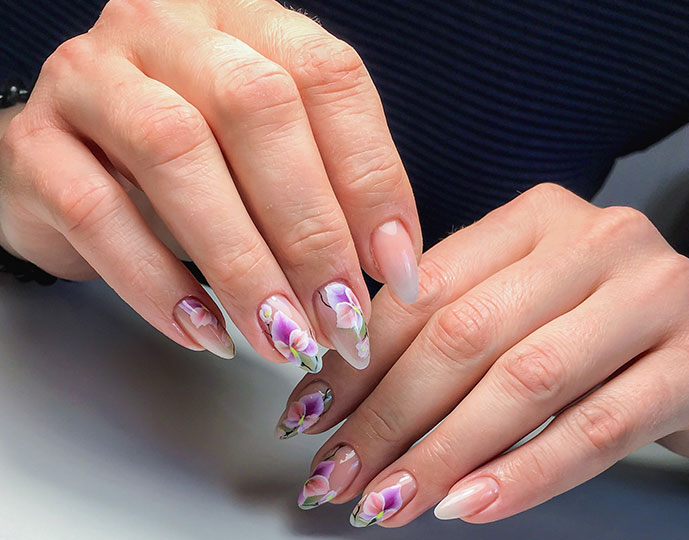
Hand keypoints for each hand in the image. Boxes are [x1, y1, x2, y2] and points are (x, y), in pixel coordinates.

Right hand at [0, 0, 421, 369]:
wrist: (69, 163)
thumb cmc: (189, 162)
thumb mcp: (265, 153)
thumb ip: (328, 185)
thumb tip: (389, 266)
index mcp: (244, 21)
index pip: (327, 76)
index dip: (372, 177)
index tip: (394, 268)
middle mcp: (167, 29)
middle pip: (257, 108)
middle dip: (310, 229)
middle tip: (339, 317)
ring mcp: (92, 78)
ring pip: (176, 153)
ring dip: (242, 263)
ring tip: (280, 335)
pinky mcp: (37, 145)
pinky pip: (98, 211)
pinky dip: (157, 283)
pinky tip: (206, 332)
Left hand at [279, 183, 688, 524]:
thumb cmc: (594, 326)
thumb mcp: (517, 305)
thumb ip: (444, 326)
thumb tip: (340, 388)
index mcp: (534, 216)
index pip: (425, 288)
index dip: (360, 359)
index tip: (312, 415)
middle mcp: (594, 239)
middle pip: (466, 334)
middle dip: (388, 415)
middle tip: (338, 473)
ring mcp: (653, 292)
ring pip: (524, 382)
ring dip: (442, 454)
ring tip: (387, 500)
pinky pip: (594, 429)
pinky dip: (522, 474)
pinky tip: (468, 506)